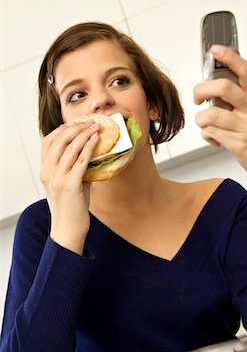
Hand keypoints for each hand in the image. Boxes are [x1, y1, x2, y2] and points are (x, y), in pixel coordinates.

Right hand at [40, 120, 99, 253]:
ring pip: (70, 148)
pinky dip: (89, 148)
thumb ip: (74, 169)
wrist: (68, 229)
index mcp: (44, 171)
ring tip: (96, 127)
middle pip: (59, 141)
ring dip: (84, 134)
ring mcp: (57, 178)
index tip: (75, 124)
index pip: (47, 142)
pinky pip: (80, 161)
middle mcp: (47, 172)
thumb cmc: (71, 207)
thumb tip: (91, 153)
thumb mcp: (68, 184)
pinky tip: (96, 140)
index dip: (61, 130)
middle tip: (90, 122)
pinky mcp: (70, 185)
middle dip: (75, 128)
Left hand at [194, 45, 246, 183]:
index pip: (245, 70)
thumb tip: (211, 89)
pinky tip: (214, 137)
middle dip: (201, 90)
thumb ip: (237, 99)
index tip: (214, 50)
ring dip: (200, 119)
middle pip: (222, 88)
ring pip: (211, 114)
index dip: (229, 57)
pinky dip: (206, 135)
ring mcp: (246, 127)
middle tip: (198, 98)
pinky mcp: (238, 144)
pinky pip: (211, 133)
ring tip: (205, 123)